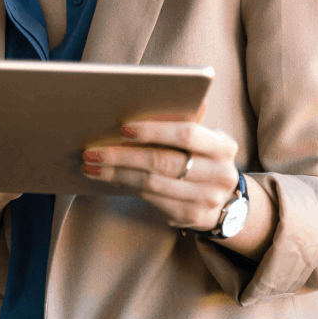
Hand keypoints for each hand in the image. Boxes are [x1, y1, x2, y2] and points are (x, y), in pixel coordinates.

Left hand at [81, 120, 239, 232]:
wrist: (226, 200)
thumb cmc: (201, 157)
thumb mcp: (202, 139)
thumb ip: (181, 122)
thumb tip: (136, 102)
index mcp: (223, 146)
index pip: (187, 134)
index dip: (154, 130)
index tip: (122, 128)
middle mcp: (220, 174)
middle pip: (162, 162)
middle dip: (122, 155)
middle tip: (91, 151)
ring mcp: (207, 199)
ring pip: (151, 184)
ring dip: (115, 173)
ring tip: (91, 165)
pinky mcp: (191, 216)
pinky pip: (151, 199)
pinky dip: (125, 186)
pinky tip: (108, 177)